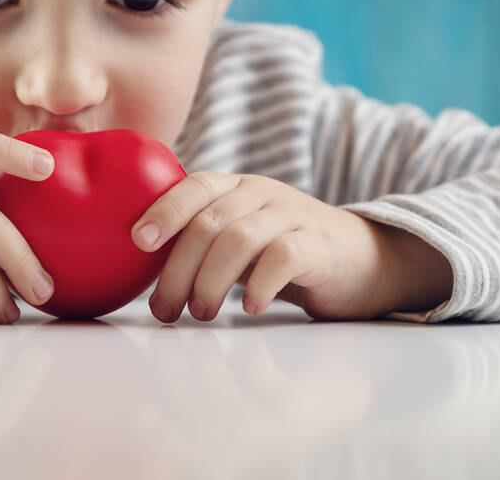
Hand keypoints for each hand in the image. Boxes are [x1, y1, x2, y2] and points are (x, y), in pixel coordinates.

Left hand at [131, 171, 451, 322]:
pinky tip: (250, 307)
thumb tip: (139, 272)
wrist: (361, 259)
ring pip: (240, 238)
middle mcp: (262, 193)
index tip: (138, 242)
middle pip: (209, 223)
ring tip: (202, 312)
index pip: (194, 187)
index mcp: (237, 187)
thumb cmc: (284, 252)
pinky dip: (260, 284)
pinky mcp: (318, 245)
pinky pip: (283, 257)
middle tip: (166, 309)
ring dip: (211, 281)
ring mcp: (293, 215)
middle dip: (179, 269)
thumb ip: (200, 242)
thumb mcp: (240, 238)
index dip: (164, 210)